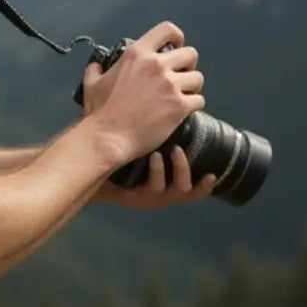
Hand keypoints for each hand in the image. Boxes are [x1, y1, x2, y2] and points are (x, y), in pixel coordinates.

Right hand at [82, 21, 205, 165]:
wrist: (108, 137)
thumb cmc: (99, 111)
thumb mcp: (91, 83)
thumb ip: (96, 70)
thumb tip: (96, 66)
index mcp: (137, 54)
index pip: (167, 30)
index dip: (177, 38)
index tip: (175, 48)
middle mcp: (157, 65)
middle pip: (190, 54)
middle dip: (187, 65)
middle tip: (178, 78)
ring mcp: (170, 85)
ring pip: (198, 78)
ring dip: (191, 87)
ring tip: (181, 96)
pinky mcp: (180, 106)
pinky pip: (199, 100)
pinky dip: (193, 105)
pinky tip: (183, 111)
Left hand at [96, 145, 215, 209]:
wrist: (92, 170)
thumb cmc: (119, 157)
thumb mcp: (141, 149)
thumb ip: (156, 137)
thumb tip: (169, 108)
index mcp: (167, 183)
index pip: (193, 189)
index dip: (206, 185)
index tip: (214, 172)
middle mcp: (162, 193)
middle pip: (189, 192)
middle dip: (189, 169)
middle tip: (182, 148)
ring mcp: (151, 196)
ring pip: (178, 189)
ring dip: (180, 168)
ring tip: (172, 149)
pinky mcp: (136, 198)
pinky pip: (154, 188)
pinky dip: (158, 172)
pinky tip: (155, 156)